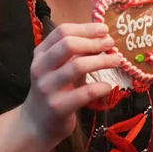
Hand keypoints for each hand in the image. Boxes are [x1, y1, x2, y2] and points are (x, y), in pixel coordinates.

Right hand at [21, 23, 119, 144]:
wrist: (36, 122)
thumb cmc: (53, 89)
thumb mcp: (58, 67)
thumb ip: (75, 53)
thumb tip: (102, 39)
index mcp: (41, 54)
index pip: (62, 32)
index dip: (86, 29)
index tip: (104, 30)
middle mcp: (41, 68)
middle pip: (68, 45)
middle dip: (94, 42)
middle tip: (111, 44)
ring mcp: (48, 88)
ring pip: (77, 66)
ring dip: (102, 61)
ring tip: (116, 61)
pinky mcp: (58, 107)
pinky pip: (84, 93)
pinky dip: (100, 87)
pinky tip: (108, 86)